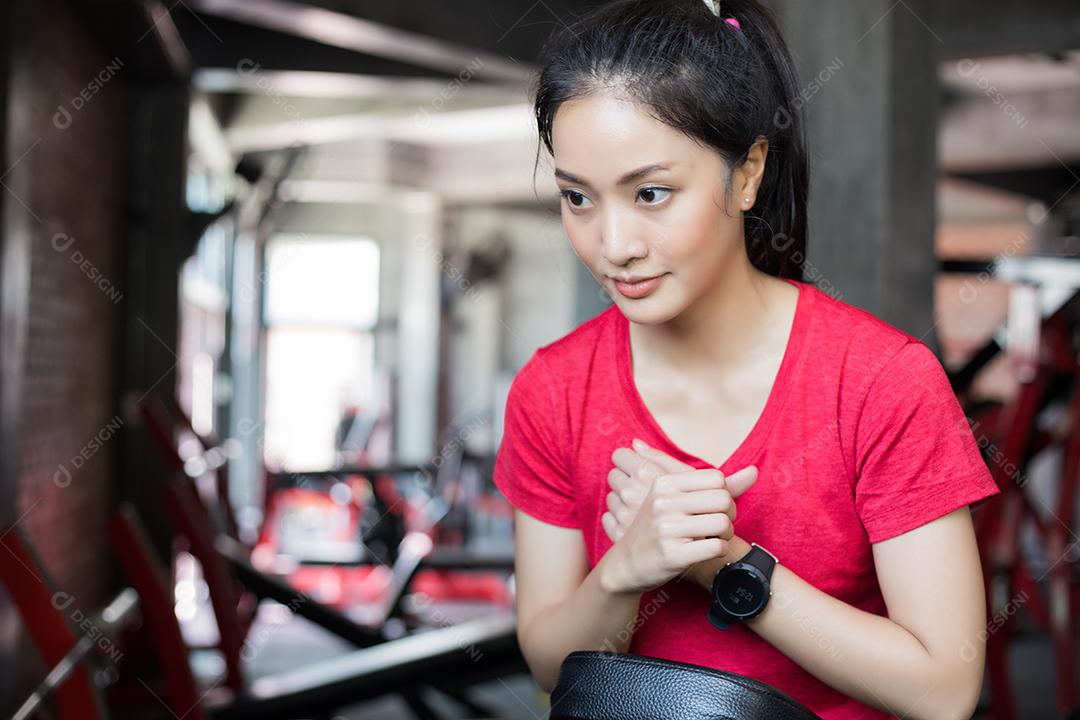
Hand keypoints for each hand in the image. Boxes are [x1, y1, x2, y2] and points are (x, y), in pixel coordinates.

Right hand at [599, 439, 757, 594]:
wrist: (626, 563)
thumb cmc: (658, 528)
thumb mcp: (675, 499)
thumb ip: (715, 486)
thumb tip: (755, 471)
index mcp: (664, 484)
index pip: (716, 479)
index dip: (724, 493)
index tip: (716, 507)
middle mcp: (663, 503)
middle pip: (723, 499)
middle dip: (730, 514)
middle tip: (721, 525)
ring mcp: (666, 529)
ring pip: (723, 524)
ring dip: (727, 534)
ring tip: (716, 538)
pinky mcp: (672, 555)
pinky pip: (716, 547)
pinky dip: (720, 550)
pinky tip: (709, 551)